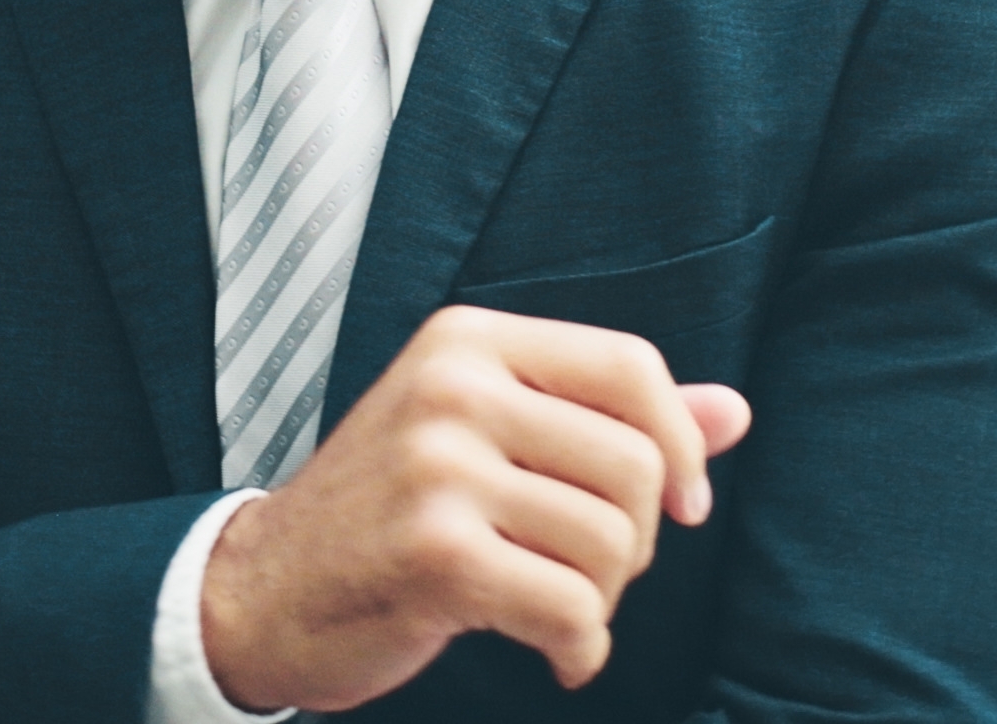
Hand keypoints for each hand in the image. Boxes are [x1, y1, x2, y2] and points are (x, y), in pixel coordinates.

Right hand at [197, 305, 754, 711]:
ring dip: (603, 601)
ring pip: (612, 543)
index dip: (681, 444)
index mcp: (469, 341)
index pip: (630, 365)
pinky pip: (572, 609)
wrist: (262, 591)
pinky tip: (556, 654)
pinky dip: (581, 649)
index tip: (683, 506)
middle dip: (636, 542)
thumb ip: (608, 418)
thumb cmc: (390, 512)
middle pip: (635, 465)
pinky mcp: (435, 555)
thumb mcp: (488, 436)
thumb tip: (735, 412)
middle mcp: (452, 388)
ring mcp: (438, 468)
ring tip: (557, 608)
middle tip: (587, 573)